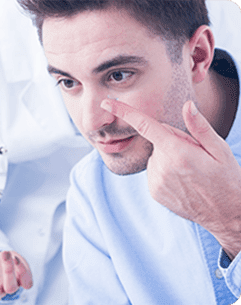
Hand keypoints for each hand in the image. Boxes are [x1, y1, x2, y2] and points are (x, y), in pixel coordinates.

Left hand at [101, 99, 240, 259]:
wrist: (225, 214)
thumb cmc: (226, 179)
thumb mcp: (220, 150)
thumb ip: (199, 127)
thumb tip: (187, 106)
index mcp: (177, 152)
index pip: (145, 125)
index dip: (124, 112)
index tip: (106, 103)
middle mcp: (161, 166)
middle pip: (158, 140)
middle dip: (172, 142)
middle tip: (194, 156)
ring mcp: (155, 181)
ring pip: (156, 156)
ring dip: (169, 158)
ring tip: (190, 171)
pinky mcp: (153, 191)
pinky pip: (154, 171)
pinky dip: (164, 171)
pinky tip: (182, 180)